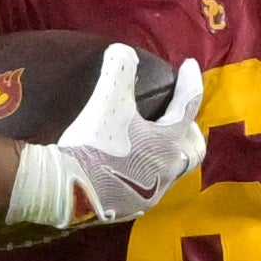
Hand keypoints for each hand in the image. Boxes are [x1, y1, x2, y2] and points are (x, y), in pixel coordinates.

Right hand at [7, 46, 205, 229]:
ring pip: (173, 171)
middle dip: (190, 129)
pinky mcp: (132, 208)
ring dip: (171, 153)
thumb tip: (123, 51)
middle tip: (180, 115)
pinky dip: (150, 171)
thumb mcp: (107, 98)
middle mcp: (167, 171)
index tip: (190, 66)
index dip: (191, 83)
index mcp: (167, 142)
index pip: (188, 106)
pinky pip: (152, 187)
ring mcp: (151, 193)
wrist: (67, 190)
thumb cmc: (93, 143)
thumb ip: (120, 68)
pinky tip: (134, 166)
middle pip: (193, 149)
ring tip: (158, 141)